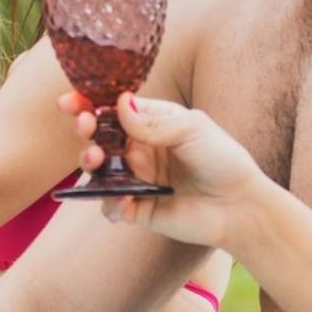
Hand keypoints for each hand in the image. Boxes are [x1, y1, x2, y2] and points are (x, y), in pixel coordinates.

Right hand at [59, 92, 264, 248]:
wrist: (241, 207)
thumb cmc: (223, 160)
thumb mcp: (192, 129)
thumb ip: (153, 121)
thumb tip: (118, 105)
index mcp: (150, 124)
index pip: (112, 110)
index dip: (88, 104)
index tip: (70, 103)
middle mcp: (139, 149)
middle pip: (99, 136)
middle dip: (85, 129)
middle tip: (85, 128)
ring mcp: (136, 179)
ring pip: (98, 170)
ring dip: (89, 163)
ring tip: (94, 160)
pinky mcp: (137, 208)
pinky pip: (111, 205)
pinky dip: (109, 203)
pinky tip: (121, 202)